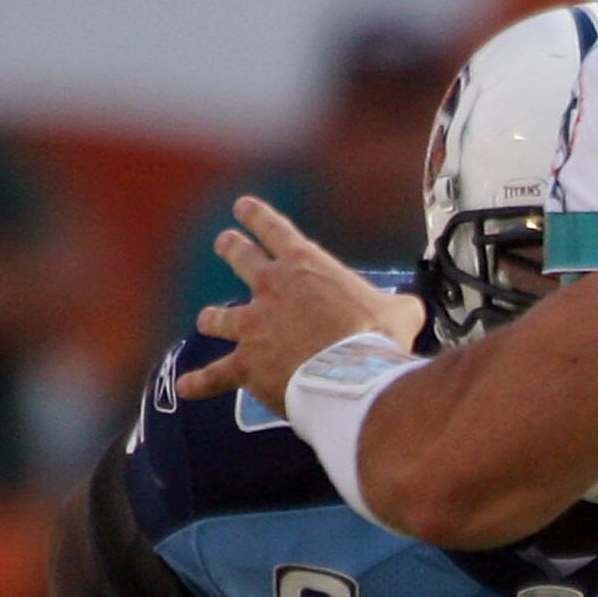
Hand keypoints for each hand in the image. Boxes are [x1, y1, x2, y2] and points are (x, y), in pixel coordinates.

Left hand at [180, 199, 409, 409]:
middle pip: (238, 256)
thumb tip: (413, 309)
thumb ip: (400, 305)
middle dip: (230, 247)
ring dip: (213, 317)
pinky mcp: (246, 363)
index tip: (242, 207)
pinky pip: (216, 374)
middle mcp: (270, 287)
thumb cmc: (376, 339)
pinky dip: (201, 382)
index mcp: (304, 264)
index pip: (271, 226)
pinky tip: (185, 389)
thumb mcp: (400, 311)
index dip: (254, 214)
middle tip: (225, 243)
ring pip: (218, 316)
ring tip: (208, 319)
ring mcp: (252, 325)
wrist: (351, 378)